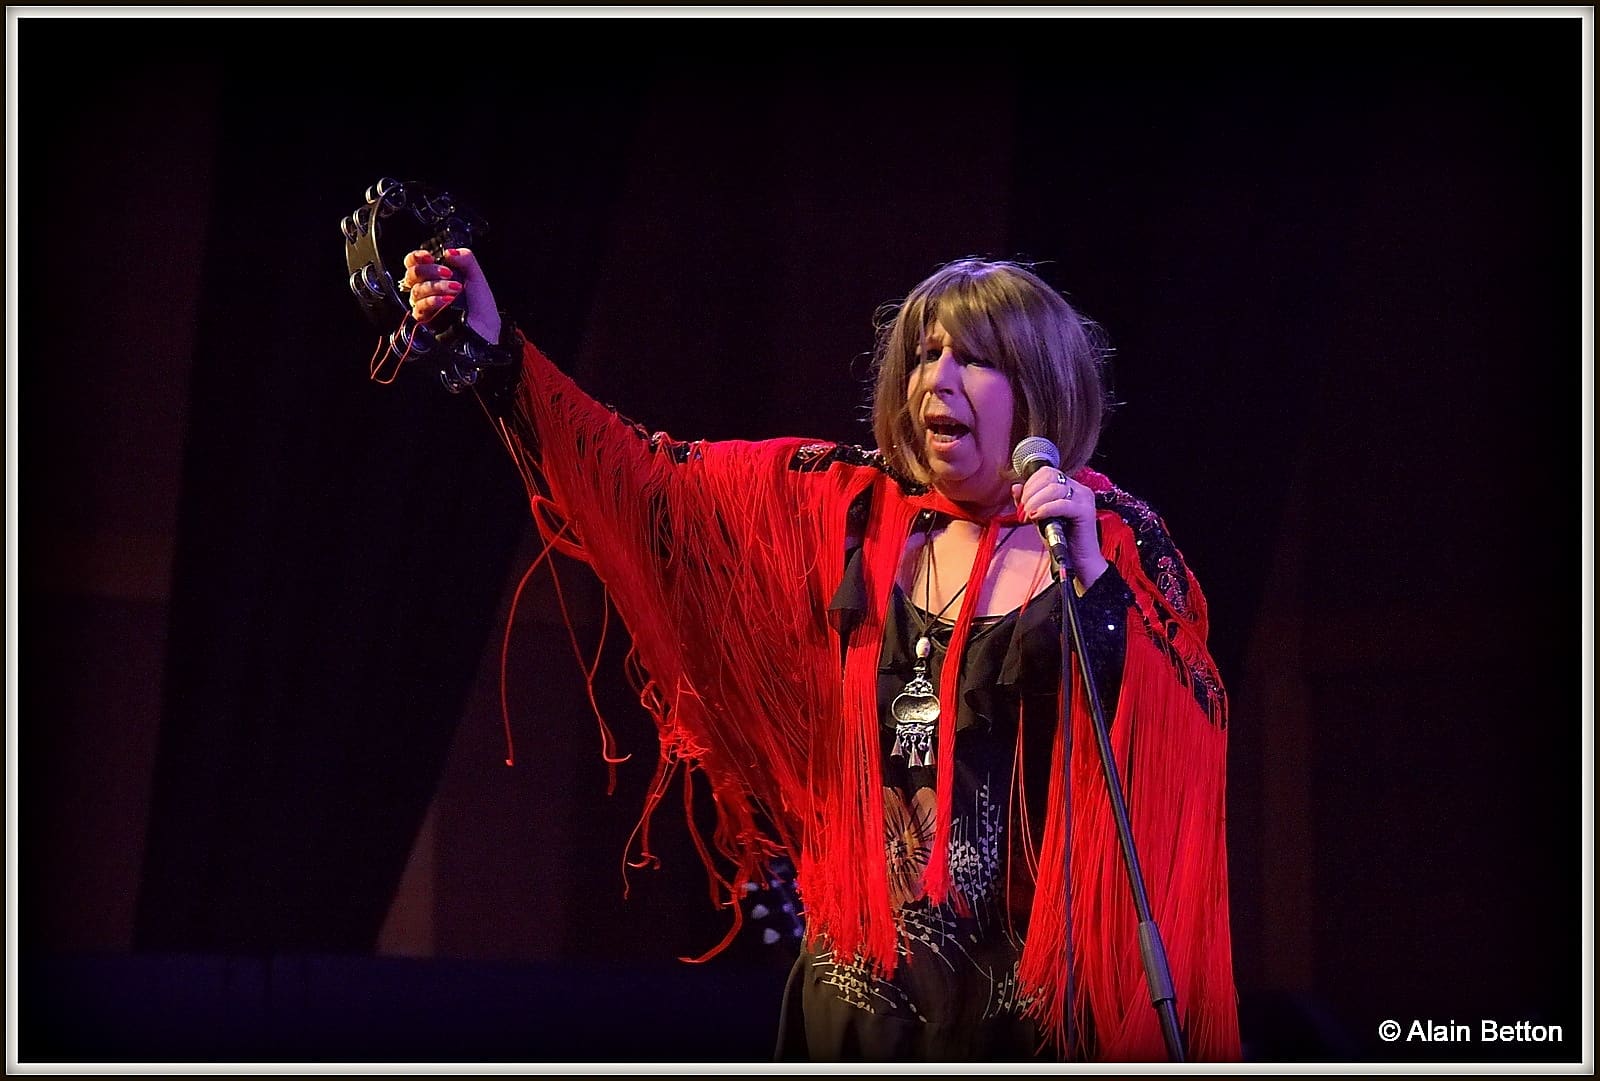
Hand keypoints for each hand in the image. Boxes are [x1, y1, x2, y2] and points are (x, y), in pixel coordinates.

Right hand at [400, 247, 501, 343]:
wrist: (486, 327)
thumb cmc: (480, 304)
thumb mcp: (476, 276)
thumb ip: (465, 258)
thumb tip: (448, 252)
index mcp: (434, 276)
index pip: (413, 263)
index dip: (417, 257)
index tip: (430, 257)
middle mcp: (426, 289)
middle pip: (412, 274)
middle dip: (429, 271)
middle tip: (448, 273)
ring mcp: (424, 305)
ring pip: (416, 290)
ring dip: (437, 286)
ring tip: (456, 289)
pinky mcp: (424, 320)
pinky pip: (420, 307)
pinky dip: (434, 301)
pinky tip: (448, 300)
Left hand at [1011, 469, 1107, 588]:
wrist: (1077, 561)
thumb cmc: (1061, 539)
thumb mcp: (1038, 517)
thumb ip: (1027, 502)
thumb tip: (1015, 487)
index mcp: (1069, 487)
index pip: (1047, 472)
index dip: (1031, 484)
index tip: (1022, 502)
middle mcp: (1078, 489)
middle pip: (1050, 476)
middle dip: (1031, 492)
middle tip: (1024, 510)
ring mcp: (1083, 499)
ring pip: (1054, 488)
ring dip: (1035, 502)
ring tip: (1029, 516)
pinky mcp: (1085, 511)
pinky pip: (1062, 504)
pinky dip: (1046, 509)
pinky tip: (1036, 517)